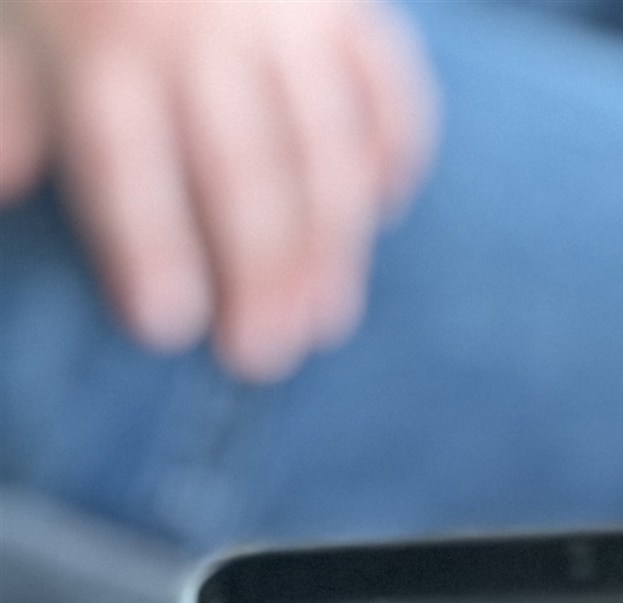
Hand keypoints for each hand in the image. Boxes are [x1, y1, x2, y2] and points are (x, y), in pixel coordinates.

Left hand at [0, 0, 437, 378]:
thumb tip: (5, 195)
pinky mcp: (349, 3)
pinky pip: (392, 90)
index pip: (126, 162)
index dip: (147, 248)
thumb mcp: (18, 26)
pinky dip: (394, 157)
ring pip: (327, 149)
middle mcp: (202, 25)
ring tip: (327, 319)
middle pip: (244, 172)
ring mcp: (289, 14)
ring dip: (334, 247)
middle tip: (261, 357)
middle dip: (258, 274)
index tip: (166, 328)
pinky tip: (378, 215)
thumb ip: (14, 111)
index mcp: (105, 38)